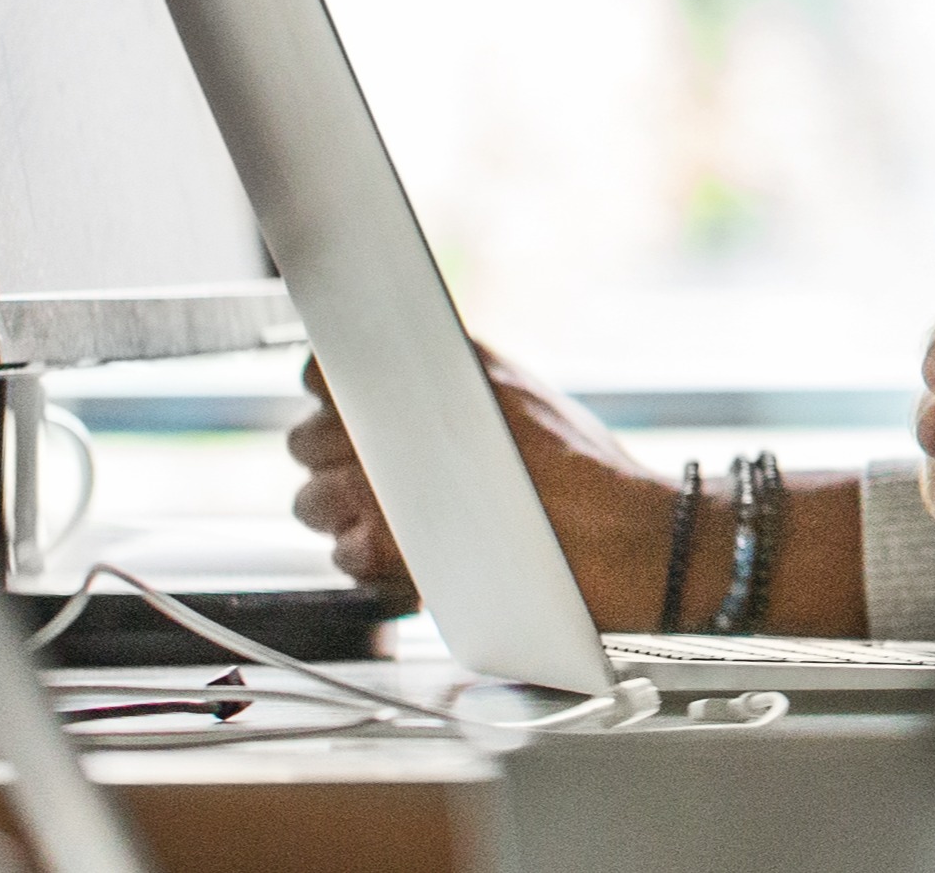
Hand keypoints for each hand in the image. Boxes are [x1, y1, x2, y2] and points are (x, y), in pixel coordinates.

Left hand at [287, 342, 692, 628]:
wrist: (627, 535)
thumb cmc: (586, 472)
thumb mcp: (517, 392)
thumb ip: (454, 382)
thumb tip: (406, 380)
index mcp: (427, 372)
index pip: (323, 373)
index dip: (331, 400)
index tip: (349, 420)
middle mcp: (397, 422)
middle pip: (306, 441)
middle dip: (331, 464)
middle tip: (377, 483)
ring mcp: (385, 487)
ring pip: (313, 502)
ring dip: (343, 516)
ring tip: (396, 525)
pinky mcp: (390, 550)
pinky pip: (343, 554)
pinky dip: (367, 562)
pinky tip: (410, 558)